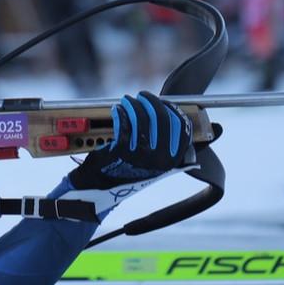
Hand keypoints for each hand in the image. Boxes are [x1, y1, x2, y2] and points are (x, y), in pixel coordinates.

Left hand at [69, 91, 195, 188]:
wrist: (102, 188)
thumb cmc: (127, 170)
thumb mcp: (153, 161)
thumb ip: (163, 141)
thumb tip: (164, 111)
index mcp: (172, 159)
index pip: (182, 126)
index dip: (172, 109)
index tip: (163, 102)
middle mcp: (160, 157)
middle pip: (161, 117)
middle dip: (151, 101)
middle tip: (142, 96)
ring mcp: (140, 154)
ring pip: (141, 117)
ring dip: (133, 104)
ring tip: (127, 101)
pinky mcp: (121, 150)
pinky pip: (124, 123)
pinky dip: (121, 112)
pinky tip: (118, 110)